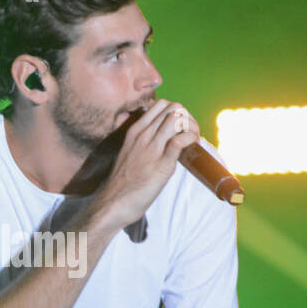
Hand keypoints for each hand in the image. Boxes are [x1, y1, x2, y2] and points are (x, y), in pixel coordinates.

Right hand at [95, 99, 202, 228]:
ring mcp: (152, 149)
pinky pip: (180, 141)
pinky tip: (191, 149)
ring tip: (193, 141)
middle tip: (190, 134)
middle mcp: (143, 135)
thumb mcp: (129, 152)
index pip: (161, 104)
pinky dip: (191, 140)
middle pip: (174, 108)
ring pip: (178, 118)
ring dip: (192, 127)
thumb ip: (142, 142)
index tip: (181, 128)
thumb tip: (161, 139)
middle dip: (188, 117)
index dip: (178, 113)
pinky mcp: (161, 165)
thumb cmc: (123, 182)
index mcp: (136, 131)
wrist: (113, 203)